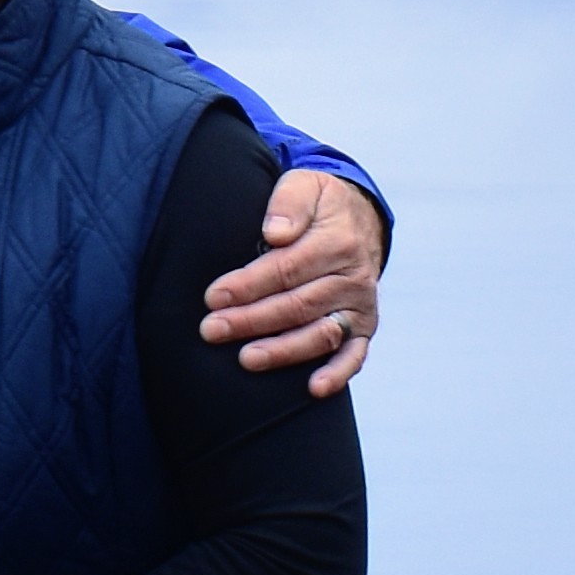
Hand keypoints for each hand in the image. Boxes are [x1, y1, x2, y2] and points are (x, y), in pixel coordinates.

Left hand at [199, 166, 387, 397]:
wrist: (359, 218)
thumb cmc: (317, 204)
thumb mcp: (305, 185)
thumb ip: (288, 204)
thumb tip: (274, 233)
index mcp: (336, 242)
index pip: (287, 268)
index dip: (249, 284)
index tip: (212, 297)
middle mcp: (353, 277)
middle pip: (298, 304)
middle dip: (252, 320)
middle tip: (211, 330)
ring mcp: (360, 306)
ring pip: (321, 334)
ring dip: (283, 351)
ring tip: (246, 360)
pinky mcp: (363, 327)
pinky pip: (355, 355)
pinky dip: (337, 374)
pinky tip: (312, 389)